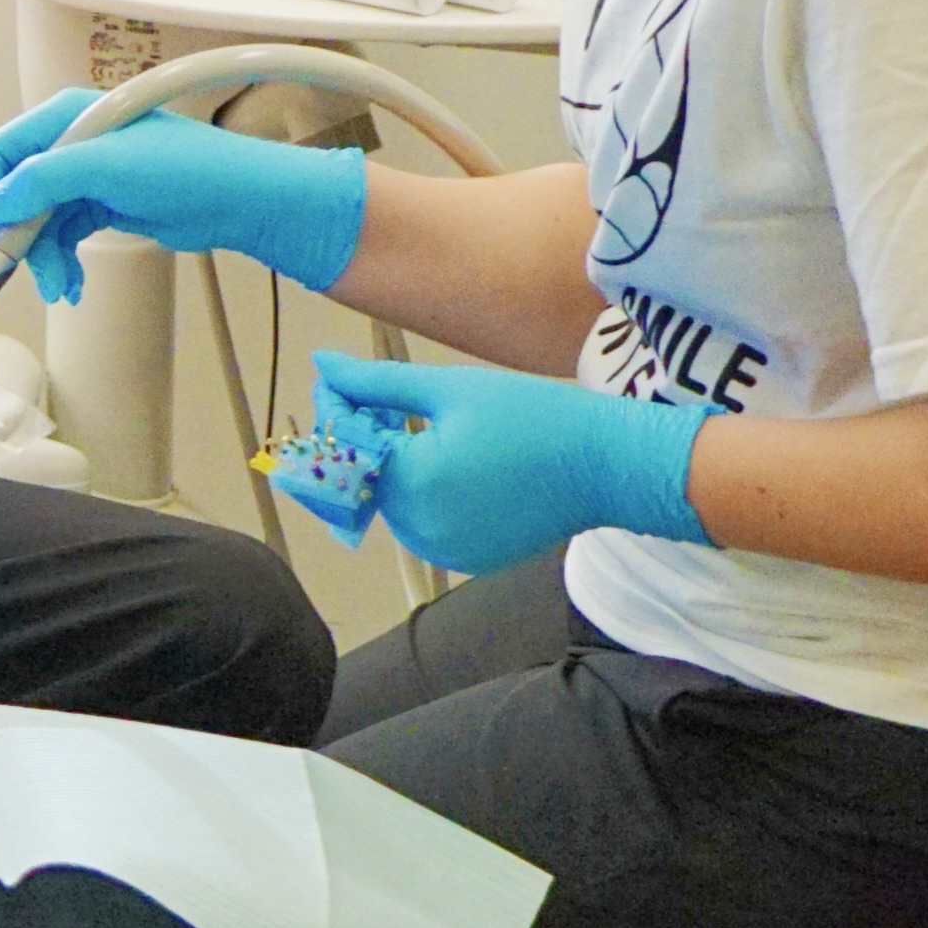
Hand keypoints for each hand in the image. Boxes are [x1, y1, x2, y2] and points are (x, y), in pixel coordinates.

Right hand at [0, 94, 367, 307]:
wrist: (240, 198)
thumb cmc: (180, 168)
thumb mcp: (101, 168)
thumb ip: (38, 183)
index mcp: (64, 118)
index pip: (0, 155)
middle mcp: (70, 143)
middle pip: (14, 192)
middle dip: (8, 237)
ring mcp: (87, 176)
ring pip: (38, 222)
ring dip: (41, 257)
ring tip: (59, 287)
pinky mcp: (104, 205)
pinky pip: (63, 236)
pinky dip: (62, 261)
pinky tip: (72, 284)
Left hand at [313, 353, 713, 572]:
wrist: (606, 466)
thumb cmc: (534, 416)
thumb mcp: (450, 388)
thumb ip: (377, 384)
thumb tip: (321, 367)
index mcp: (414, 482)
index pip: (346, 447)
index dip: (335, 412)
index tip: (337, 382)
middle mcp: (420, 529)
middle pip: (366, 479)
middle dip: (363, 439)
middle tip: (379, 398)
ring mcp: (444, 551)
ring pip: (393, 503)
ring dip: (392, 467)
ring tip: (413, 424)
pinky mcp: (467, 559)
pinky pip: (425, 523)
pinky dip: (423, 494)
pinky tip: (444, 459)